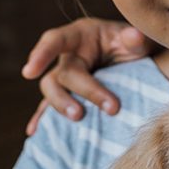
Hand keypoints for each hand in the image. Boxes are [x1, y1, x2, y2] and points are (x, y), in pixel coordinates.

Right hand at [22, 18, 154, 134]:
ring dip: (61, 106)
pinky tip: (35, 132)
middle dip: (84, 91)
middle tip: (111, 108)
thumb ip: (137, 39)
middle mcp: (69, 56)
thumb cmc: (136, 45)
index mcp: (81, 35)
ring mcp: (67, 78)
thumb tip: (134, 36)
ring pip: (52, 92)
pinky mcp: (70, 96)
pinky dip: (43, 120)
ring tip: (79, 118)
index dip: (41, 54)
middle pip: (62, 74)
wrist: (139, 62)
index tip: (29, 73)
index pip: (55, 40)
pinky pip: (51, 108)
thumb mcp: (139, 38)